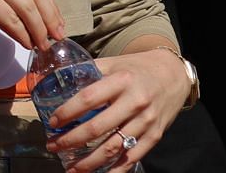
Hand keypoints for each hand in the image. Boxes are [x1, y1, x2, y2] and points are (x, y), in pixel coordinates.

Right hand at [0, 0, 64, 51]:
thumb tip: (21, 18)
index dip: (50, 6)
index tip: (56, 23)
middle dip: (50, 19)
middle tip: (57, 37)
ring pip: (28, 9)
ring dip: (39, 30)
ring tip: (41, 45)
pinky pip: (12, 20)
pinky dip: (23, 35)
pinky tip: (26, 43)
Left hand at [46, 48, 190, 170]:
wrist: (173, 75)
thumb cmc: (136, 69)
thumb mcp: (113, 63)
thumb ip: (88, 72)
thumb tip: (55, 80)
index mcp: (121, 81)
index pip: (88, 99)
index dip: (67, 112)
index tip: (52, 122)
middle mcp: (135, 102)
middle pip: (98, 128)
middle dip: (71, 140)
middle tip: (53, 146)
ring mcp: (146, 121)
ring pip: (113, 147)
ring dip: (89, 161)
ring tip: (71, 168)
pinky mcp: (155, 136)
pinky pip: (133, 157)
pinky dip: (116, 169)